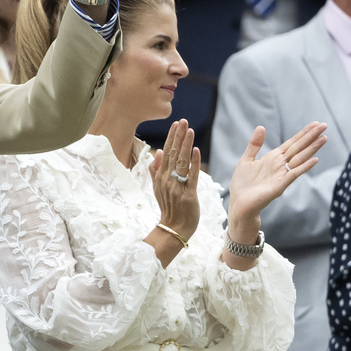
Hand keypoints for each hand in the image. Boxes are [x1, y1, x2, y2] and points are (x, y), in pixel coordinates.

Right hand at [149, 119, 200, 241]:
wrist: (174, 229)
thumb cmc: (169, 208)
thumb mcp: (157, 188)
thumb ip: (155, 170)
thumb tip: (157, 151)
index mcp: (160, 177)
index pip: (166, 153)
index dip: (171, 138)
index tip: (176, 124)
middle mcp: (167, 179)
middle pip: (172, 154)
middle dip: (178, 136)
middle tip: (183, 121)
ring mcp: (177, 187)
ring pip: (181, 162)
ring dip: (185, 145)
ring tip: (189, 130)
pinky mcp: (188, 195)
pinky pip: (191, 176)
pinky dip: (193, 163)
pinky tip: (195, 150)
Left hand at [227, 122, 327, 227]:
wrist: (239, 203)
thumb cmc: (243, 184)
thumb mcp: (247, 160)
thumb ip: (255, 144)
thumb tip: (261, 127)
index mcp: (273, 158)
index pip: (292, 143)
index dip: (303, 133)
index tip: (315, 123)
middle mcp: (280, 165)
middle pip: (299, 148)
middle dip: (311, 137)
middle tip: (325, 125)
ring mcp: (282, 175)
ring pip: (300, 158)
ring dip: (312, 149)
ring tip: (324, 138)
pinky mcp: (280, 185)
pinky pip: (294, 174)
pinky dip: (304, 167)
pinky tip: (315, 160)